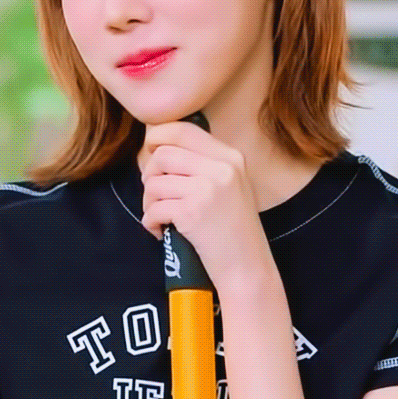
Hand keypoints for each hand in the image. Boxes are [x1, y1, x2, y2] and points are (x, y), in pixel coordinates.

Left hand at [140, 120, 273, 298]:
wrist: (248, 268)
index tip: (150, 152)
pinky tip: (161, 231)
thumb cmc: (235, 231)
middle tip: (156, 195)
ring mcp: (207, 189)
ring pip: (154, 181)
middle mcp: (221, 168)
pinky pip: (153, 208)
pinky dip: (150, 221)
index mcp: (231, 157)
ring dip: (148, 201)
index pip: (183, 130)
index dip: (158, 136)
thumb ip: (203, 165)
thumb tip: (159, 150)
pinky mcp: (192, 212)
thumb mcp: (231, 187)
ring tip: (160, 217)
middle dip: (150, 175)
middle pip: (163, 153)